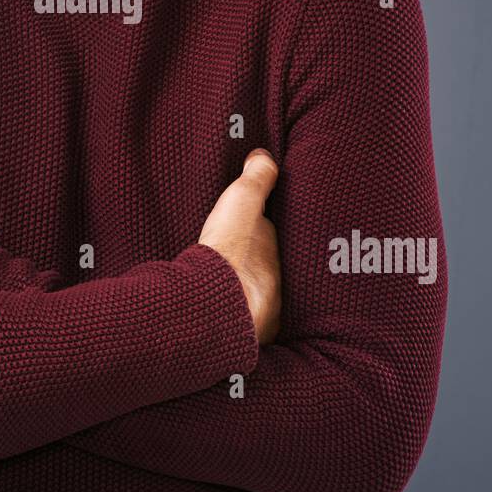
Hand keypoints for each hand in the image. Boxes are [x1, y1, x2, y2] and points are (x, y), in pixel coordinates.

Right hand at [198, 149, 281, 343]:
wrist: (214, 304)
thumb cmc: (230, 251)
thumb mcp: (243, 201)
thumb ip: (257, 177)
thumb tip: (265, 156)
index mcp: (275, 249)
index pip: (270, 237)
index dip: (261, 231)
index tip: (251, 229)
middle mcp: (277, 281)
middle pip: (266, 267)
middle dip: (256, 263)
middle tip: (238, 258)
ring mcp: (265, 309)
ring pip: (256, 295)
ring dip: (245, 291)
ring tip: (229, 286)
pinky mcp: (249, 335)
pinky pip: (244, 321)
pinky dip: (236, 315)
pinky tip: (223, 313)